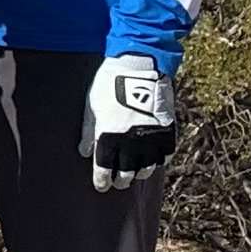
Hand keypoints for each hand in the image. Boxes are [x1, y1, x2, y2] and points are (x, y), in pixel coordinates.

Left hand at [83, 55, 178, 190]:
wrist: (139, 65)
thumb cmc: (109, 84)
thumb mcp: (91, 106)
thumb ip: (87, 132)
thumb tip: (84, 152)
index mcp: (109, 136)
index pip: (104, 168)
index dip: (102, 180)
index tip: (101, 186)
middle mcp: (131, 142)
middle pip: (127, 172)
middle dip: (121, 180)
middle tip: (118, 183)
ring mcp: (151, 137)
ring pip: (147, 166)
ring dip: (139, 173)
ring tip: (135, 174)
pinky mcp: (166, 130)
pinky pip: (164, 154)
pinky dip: (158, 160)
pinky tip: (153, 160)